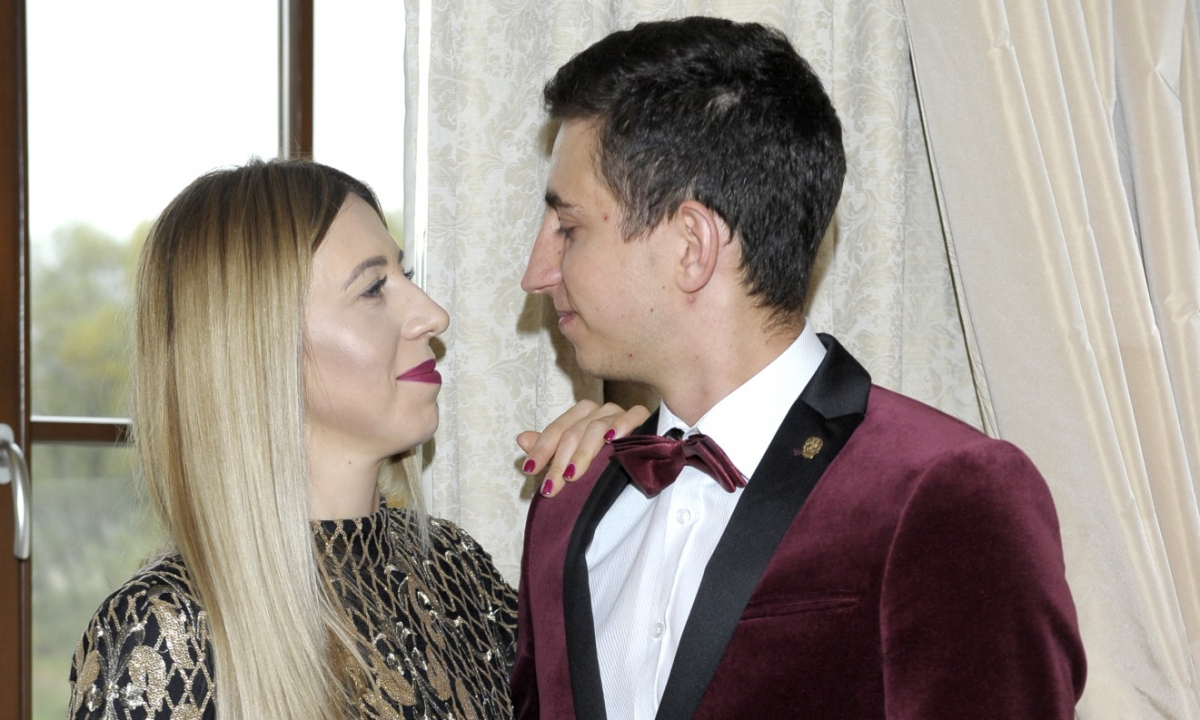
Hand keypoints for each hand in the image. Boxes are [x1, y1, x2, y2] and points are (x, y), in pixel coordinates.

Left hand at [517, 400, 650, 496]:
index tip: (529, 469)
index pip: (556, 430)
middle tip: (551, 487)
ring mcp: (619, 412)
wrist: (645, 459)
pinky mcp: (642, 416)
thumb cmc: (605, 458)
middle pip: (573, 432)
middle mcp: (598, 410)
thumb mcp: (573, 458)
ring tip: (572, 475)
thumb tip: (522, 439)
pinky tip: (612, 440)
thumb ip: (550, 449)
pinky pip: (632, 415)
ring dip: (583, 454)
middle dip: (559, 462)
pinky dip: (622, 425)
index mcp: (580, 415)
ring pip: (596, 428)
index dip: (541, 449)